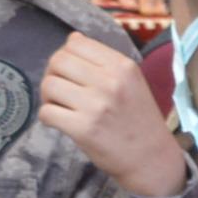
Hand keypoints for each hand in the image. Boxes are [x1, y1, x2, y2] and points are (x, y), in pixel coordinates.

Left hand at [41, 31, 188, 197]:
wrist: (151, 158)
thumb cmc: (138, 119)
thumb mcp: (130, 82)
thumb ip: (103, 61)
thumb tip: (72, 38)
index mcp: (122, 65)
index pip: (76, 43)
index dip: (65, 56)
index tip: (69, 73)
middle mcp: (110, 81)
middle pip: (58, 61)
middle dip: (52, 74)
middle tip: (60, 91)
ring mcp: (96, 105)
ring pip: (49, 85)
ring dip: (48, 97)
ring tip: (60, 107)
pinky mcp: (83, 128)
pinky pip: (46, 113)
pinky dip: (48, 117)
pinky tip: (60, 122)